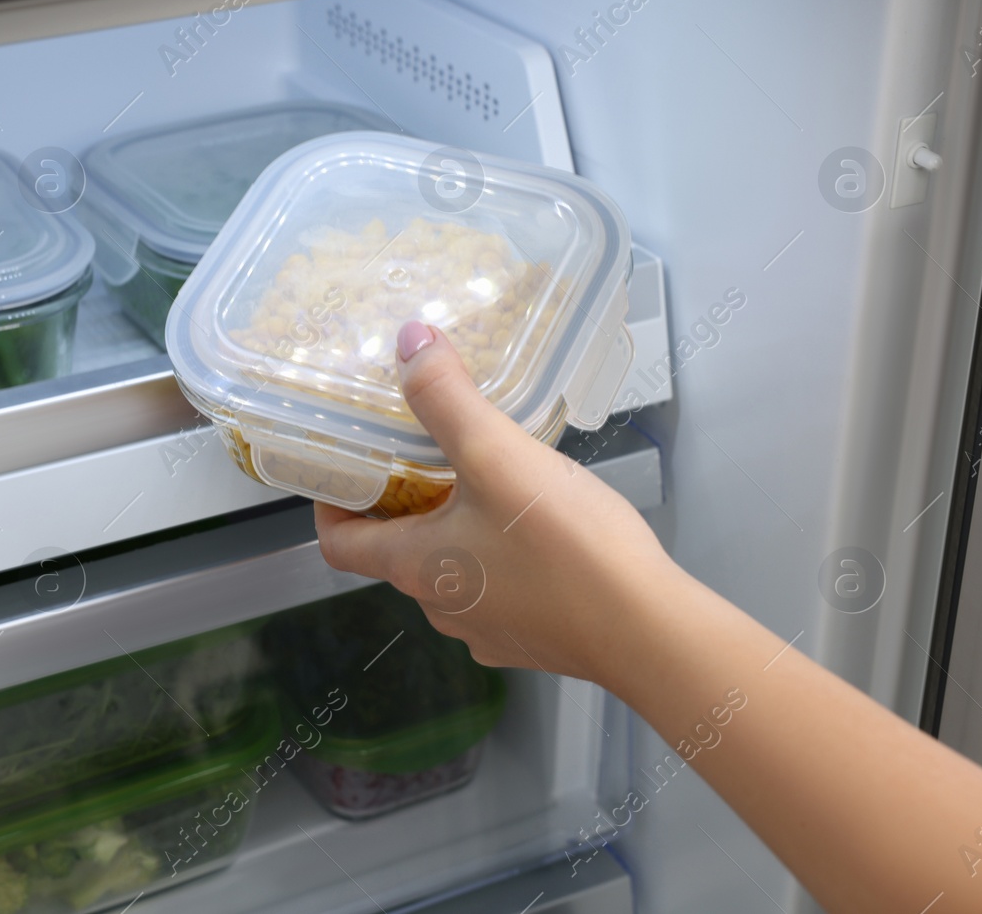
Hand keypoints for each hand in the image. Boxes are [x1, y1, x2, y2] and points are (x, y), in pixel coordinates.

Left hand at [314, 320, 686, 686]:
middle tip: (424, 452)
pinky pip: (501, 590)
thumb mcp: (498, 455)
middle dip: (405, 503)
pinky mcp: (534, 639)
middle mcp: (441, 608)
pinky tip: (540, 527)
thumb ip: (447, 399)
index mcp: (415, 567)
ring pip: (451, 571)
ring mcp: (489, 630)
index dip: (331, 506)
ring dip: (457, 528)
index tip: (345, 470)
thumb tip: (409, 342)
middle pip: (397, 551)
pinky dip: (503, 557)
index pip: (338, 545)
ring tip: (488, 479)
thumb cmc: (568, 549)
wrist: (650, 631)